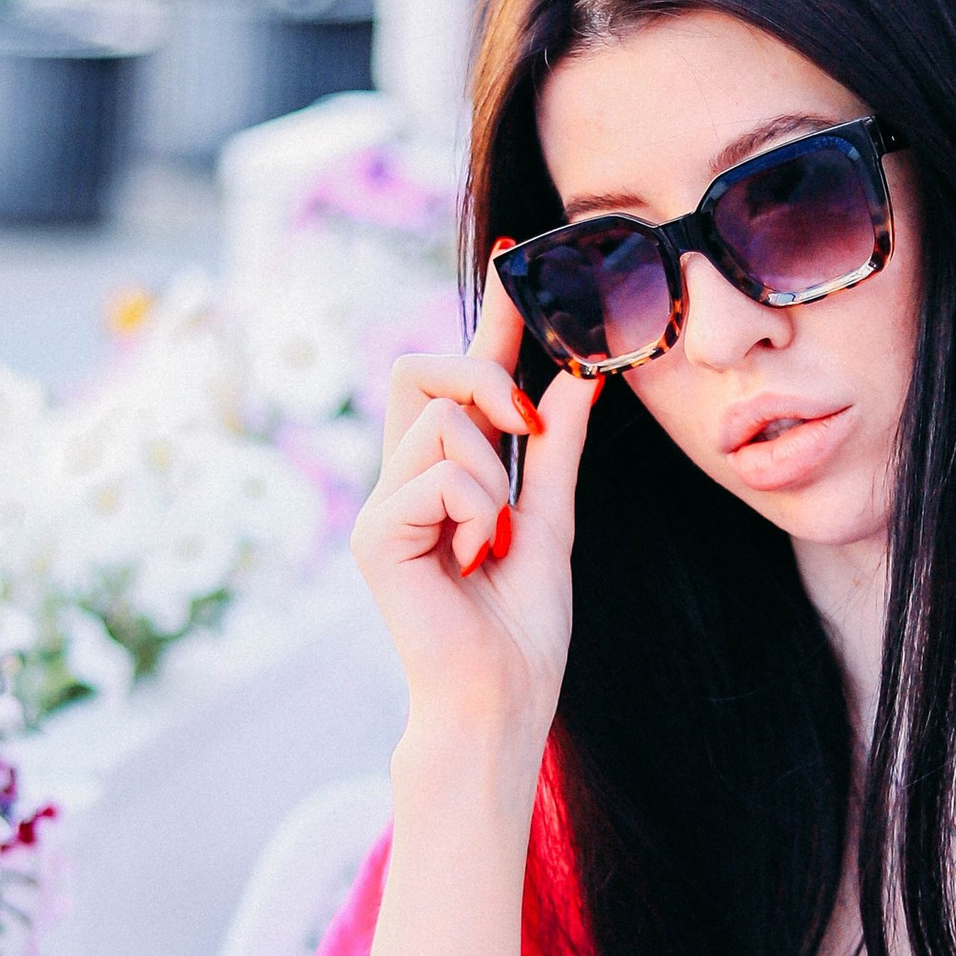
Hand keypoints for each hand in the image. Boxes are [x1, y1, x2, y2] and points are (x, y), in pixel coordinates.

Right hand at [350, 268, 595, 763]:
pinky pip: (443, 474)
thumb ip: (558, 455)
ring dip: (495, 482)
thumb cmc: (520, 632)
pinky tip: (474, 562)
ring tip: (494, 545)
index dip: (488, 315)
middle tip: (529, 426)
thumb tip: (581, 381)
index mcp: (447, 474)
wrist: (499, 701)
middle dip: (482, 373)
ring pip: (445, 422)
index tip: (514, 253)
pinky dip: (478, 514)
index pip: (462, 375)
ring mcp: (383, 504)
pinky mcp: (374, 532)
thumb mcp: (554, 526)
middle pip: (423, 367)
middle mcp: (404, 478)